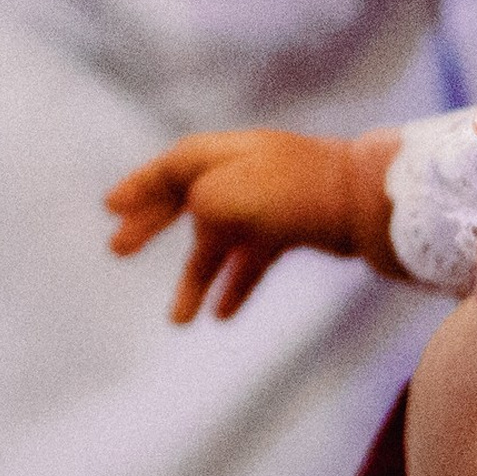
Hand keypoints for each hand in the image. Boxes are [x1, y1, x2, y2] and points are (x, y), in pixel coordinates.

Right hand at [107, 130, 398, 322]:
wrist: (366, 203)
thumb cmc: (292, 193)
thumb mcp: (225, 194)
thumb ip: (197, 204)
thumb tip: (201, 224)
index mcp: (224, 155)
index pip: (171, 168)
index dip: (139, 187)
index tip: (110, 208)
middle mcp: (243, 173)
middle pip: (187, 199)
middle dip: (152, 226)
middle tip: (117, 250)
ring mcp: (269, 201)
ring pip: (220, 240)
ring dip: (197, 277)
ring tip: (178, 320)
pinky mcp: (293, 228)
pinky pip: (253, 258)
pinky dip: (236, 284)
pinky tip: (223, 314)